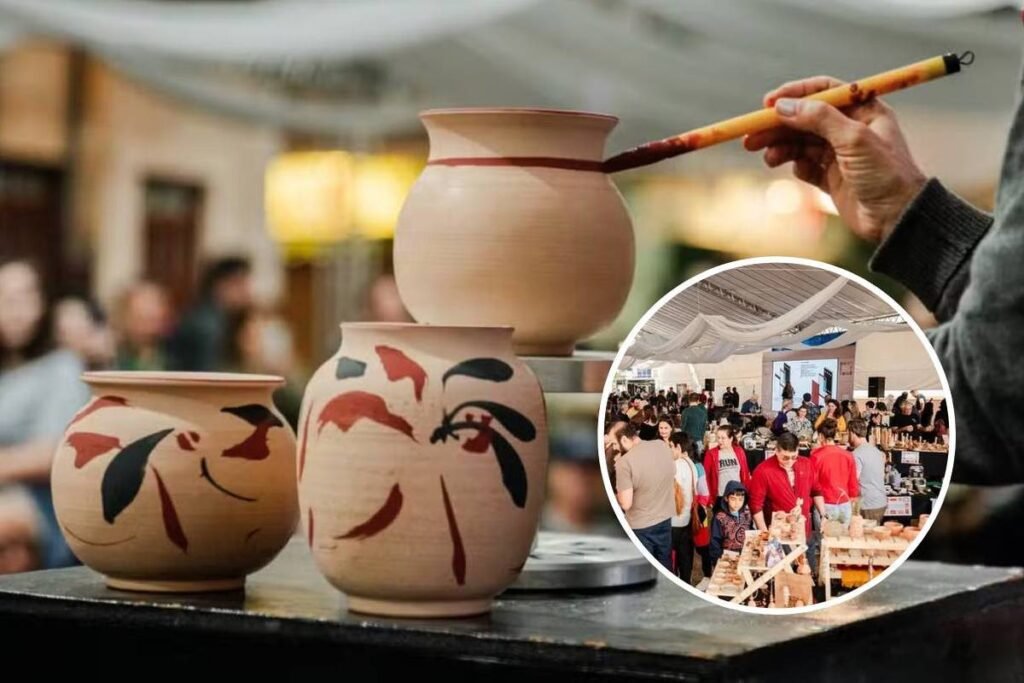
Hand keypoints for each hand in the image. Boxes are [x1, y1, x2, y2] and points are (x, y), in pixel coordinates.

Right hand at [744, 76, 926, 242]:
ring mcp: (839, 154)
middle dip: (778, 126)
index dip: (795, 94)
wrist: (897, 218)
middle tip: (751, 135)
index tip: (769, 103)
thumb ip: (819, 119)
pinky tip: (791, 169)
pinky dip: (794, 165)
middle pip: (805, 119)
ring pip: (800, 143)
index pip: (824, 91)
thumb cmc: (886, 174)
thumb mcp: (854, 139)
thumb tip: (784, 106)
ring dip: (781, 147)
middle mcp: (850, 129)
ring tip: (767, 158)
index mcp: (864, 110)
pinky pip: (804, 165)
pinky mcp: (830, 177)